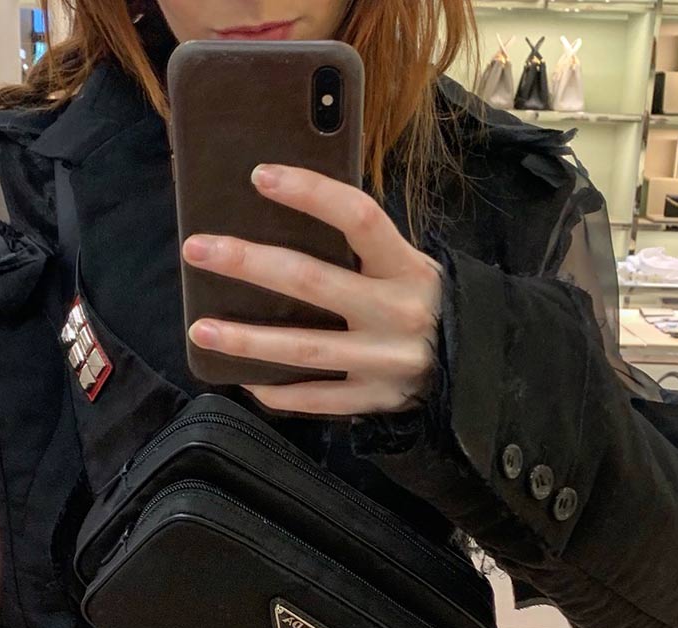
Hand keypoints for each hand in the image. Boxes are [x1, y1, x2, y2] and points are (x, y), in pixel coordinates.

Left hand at [182, 163, 443, 417]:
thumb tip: (284, 221)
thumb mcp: (409, 269)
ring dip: (246, 340)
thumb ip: (364, 251)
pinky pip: (315, 399)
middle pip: (311, 282)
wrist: (480, 372)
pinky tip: (240, 377)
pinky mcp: (374, 400)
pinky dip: (275, 390)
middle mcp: (396, 313)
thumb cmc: (427, 307)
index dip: (309, 193)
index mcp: (407, 268)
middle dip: (248, 263)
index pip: (358, 217)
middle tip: (198, 249)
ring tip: (200, 328)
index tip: (259, 176)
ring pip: (303, 349)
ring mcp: (384, 362)